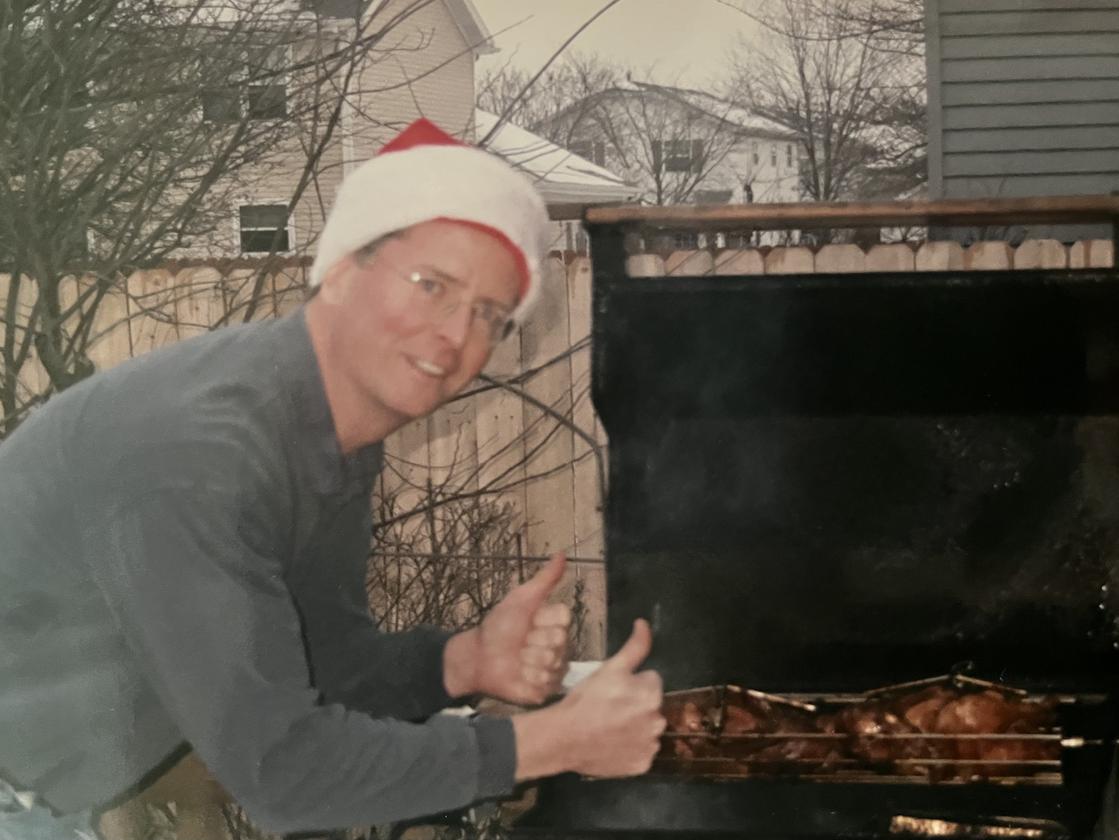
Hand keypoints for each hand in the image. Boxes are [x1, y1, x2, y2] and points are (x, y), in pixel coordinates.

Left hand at [445, 554, 571, 704]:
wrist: (477, 657)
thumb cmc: (498, 627)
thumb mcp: (521, 599)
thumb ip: (544, 579)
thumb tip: (563, 553)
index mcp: (556, 625)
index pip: (563, 619)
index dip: (542, 620)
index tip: (528, 622)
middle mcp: (560, 647)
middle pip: (558, 642)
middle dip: (532, 642)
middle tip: (519, 643)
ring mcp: (554, 670)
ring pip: (551, 664)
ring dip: (527, 661)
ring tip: (516, 660)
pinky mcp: (546, 691)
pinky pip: (545, 684)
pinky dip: (526, 680)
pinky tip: (518, 676)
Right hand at [512, 619, 664, 779]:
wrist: (564, 738)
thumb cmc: (585, 699)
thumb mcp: (609, 667)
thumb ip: (634, 646)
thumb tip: (644, 623)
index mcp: (652, 695)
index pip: (651, 681)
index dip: (632, 683)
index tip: (614, 690)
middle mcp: (657, 722)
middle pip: (651, 706)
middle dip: (636, 704)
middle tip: (610, 708)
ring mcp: (650, 746)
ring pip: (647, 729)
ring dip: (635, 727)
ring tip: (610, 727)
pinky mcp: (642, 766)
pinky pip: (642, 752)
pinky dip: (631, 749)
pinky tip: (613, 744)